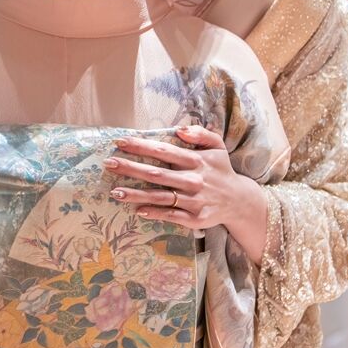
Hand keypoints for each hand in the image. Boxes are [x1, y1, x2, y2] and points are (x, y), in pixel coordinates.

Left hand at [104, 125, 267, 263]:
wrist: (239, 201)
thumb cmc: (220, 169)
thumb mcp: (217, 146)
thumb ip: (200, 133)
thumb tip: (180, 129)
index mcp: (196, 160)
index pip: (164, 151)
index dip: (141, 146)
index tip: (120, 142)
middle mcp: (193, 180)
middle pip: (157, 174)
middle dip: (131, 168)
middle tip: (109, 163)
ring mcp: (194, 200)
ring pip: (160, 196)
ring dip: (136, 194)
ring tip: (115, 191)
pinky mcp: (195, 218)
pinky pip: (171, 215)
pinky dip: (155, 213)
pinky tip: (137, 210)